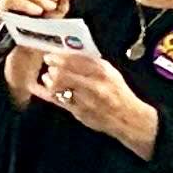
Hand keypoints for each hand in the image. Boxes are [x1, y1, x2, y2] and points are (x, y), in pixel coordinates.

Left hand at [33, 45, 149, 147]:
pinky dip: (50, 94)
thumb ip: (92, 64)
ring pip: (60, 87)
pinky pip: (60, 101)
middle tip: (49, 64)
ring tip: (48, 77)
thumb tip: (70, 56)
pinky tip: (46, 89)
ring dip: (50, 81)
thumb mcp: (111, 73)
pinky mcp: (80, 112)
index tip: (51, 55)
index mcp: (102, 71)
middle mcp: (94, 84)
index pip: (75, 59)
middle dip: (53, 67)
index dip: (60, 56)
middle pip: (64, 73)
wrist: (127, 118)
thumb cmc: (119, 94)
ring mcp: (86, 100)